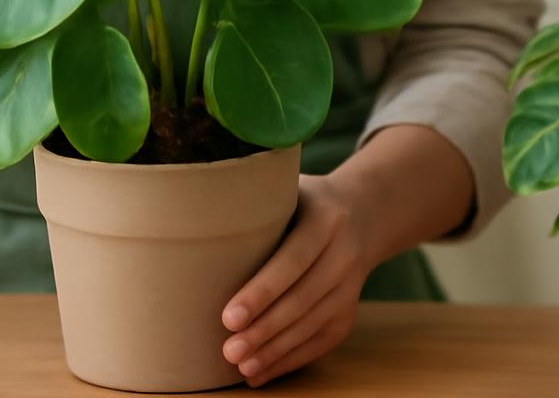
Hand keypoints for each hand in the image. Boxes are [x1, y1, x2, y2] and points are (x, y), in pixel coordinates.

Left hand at [219, 175, 371, 387]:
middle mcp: (344, 253)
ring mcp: (351, 285)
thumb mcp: (286, 186)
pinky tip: (261, 372)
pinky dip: (291, 360)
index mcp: (325, 220)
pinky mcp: (349, 310)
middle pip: (302, 299)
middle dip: (264, 329)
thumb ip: (254, 200)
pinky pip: (322, 341)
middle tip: (228, 350)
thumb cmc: (303, 199)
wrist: (363, 212)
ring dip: (276, 351)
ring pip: (313, 325)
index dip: (261, 292)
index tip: (228, 317)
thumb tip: (195, 213)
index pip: (292, 260)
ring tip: (241, 366)